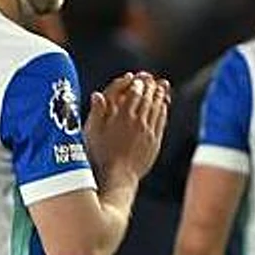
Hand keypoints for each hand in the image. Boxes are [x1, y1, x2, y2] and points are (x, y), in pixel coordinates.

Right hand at [84, 71, 169, 187]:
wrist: (118, 176)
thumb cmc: (100, 156)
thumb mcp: (91, 133)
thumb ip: (96, 112)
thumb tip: (97, 94)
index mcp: (122, 116)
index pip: (133, 93)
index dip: (136, 83)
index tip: (137, 77)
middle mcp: (137, 122)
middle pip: (146, 98)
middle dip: (149, 86)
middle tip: (151, 79)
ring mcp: (148, 131)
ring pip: (156, 108)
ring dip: (159, 95)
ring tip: (160, 87)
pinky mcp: (154, 141)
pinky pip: (161, 121)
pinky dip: (163, 110)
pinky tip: (163, 106)